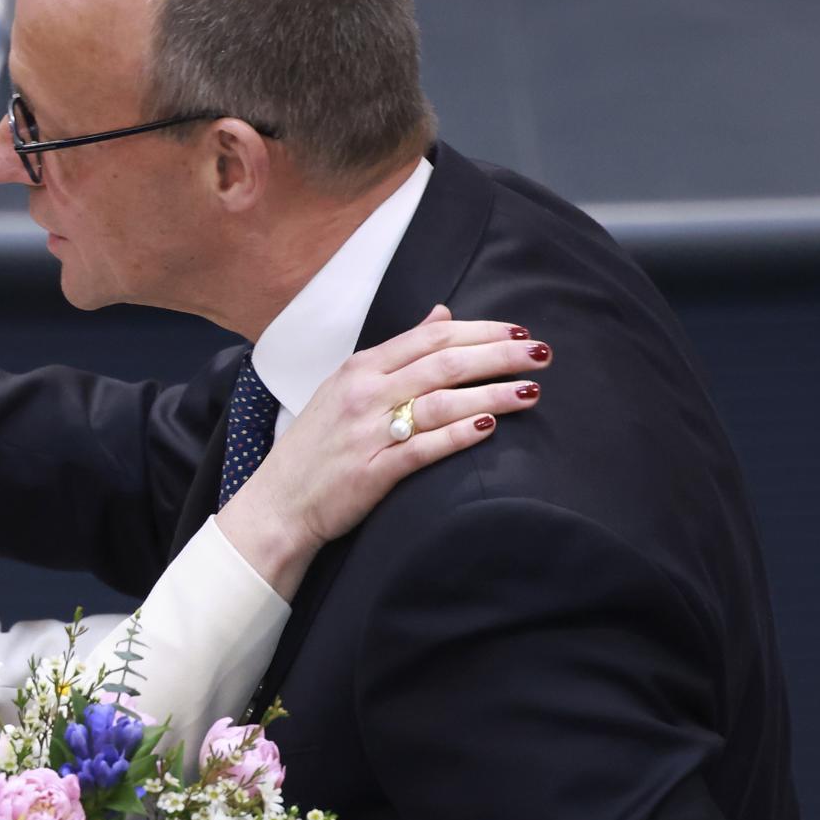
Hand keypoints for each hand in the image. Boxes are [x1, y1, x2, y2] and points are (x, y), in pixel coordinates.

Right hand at [216, 306, 550, 598]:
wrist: (279, 504)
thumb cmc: (317, 447)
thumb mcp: (347, 386)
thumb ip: (398, 353)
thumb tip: (442, 315)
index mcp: (360, 368)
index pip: (430, 337)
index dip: (480, 330)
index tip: (519, 330)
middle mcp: (365, 393)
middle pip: (444, 363)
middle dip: (499, 355)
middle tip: (541, 353)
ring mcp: (368, 432)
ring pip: (442, 401)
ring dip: (492, 393)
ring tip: (531, 391)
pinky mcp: (374, 471)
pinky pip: (425, 447)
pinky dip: (460, 434)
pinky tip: (491, 427)